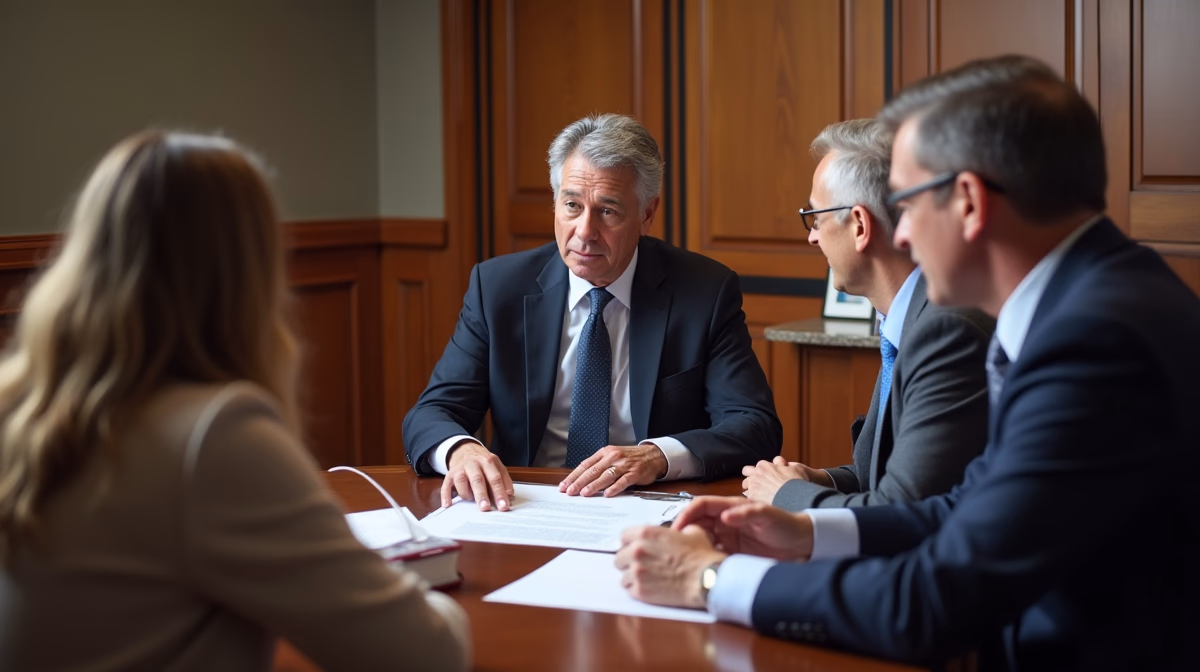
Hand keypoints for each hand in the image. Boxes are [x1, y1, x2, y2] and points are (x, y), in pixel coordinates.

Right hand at [441, 441, 513, 511]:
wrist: (465, 450)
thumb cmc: (483, 463)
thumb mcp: (497, 467)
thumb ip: (504, 481)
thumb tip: (509, 495)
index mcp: (488, 461)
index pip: (495, 478)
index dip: (500, 492)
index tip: (503, 506)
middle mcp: (473, 463)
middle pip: (477, 479)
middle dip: (481, 494)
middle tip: (485, 508)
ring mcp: (460, 468)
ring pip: (461, 480)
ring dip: (466, 493)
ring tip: (471, 501)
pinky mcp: (449, 475)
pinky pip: (446, 485)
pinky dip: (446, 495)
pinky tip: (448, 504)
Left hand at [559, 443, 667, 497]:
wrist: (652, 455)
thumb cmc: (630, 459)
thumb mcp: (612, 457)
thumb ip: (598, 467)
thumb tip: (581, 481)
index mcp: (604, 453)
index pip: (585, 465)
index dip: (573, 476)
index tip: (564, 486)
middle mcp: (613, 457)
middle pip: (593, 471)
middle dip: (580, 482)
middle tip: (570, 491)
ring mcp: (624, 465)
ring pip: (606, 475)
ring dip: (594, 485)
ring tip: (584, 493)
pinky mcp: (634, 473)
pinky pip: (623, 481)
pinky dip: (614, 488)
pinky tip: (607, 494)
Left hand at [615, 524, 725, 608]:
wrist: (706, 579)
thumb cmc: (700, 557)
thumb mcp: (692, 532)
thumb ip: (677, 530)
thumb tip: (678, 532)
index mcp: (646, 533)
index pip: (624, 536)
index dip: (630, 543)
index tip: (635, 548)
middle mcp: (636, 551)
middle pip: (619, 557)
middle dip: (629, 561)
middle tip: (641, 565)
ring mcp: (636, 572)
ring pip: (622, 575)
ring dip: (632, 577)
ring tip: (646, 579)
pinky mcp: (639, 591)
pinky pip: (629, 590)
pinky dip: (637, 589)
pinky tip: (649, 588)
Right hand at [670, 496, 813, 561]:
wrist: (802, 544)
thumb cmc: (786, 524)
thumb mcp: (767, 515)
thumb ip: (746, 513)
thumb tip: (724, 516)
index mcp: (730, 507)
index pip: (700, 506)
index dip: (686, 514)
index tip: (677, 528)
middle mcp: (725, 522)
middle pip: (696, 523)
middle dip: (683, 533)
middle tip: (675, 548)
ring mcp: (727, 538)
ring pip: (701, 540)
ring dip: (692, 548)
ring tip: (685, 560)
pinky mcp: (732, 554)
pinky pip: (712, 556)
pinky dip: (705, 560)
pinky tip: (703, 568)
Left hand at [740, 456, 833, 502]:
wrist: (795, 499)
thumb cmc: (798, 483)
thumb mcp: (797, 468)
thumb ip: (788, 465)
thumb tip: (783, 464)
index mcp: (765, 466)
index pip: (759, 465)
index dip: (763, 470)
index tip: (767, 475)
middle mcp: (756, 474)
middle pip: (747, 471)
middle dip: (752, 476)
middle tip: (759, 483)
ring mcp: (753, 486)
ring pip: (745, 484)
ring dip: (750, 487)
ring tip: (759, 493)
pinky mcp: (752, 499)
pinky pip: (747, 497)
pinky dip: (752, 499)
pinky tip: (759, 503)